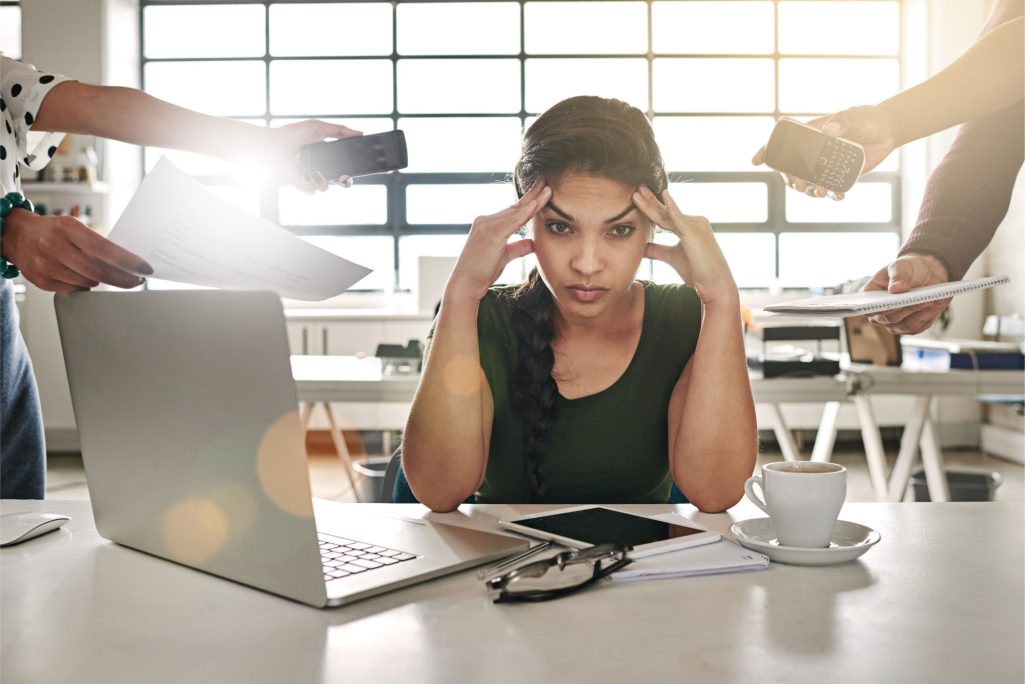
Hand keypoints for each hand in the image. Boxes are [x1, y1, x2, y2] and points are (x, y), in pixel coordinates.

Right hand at [1, 209, 150, 292]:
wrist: (16, 235)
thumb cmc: (51, 230)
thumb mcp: (73, 226)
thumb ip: (96, 242)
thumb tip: (127, 262)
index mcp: (66, 228)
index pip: (104, 248)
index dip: (127, 261)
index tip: (144, 268)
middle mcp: (53, 246)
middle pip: (98, 270)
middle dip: (122, 278)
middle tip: (136, 280)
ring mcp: (46, 265)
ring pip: (88, 281)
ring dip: (103, 280)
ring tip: (109, 275)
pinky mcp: (41, 281)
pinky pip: (74, 289)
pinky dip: (86, 284)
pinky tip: (86, 277)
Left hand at [257, 120, 362, 192]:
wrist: (270, 145)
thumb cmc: (291, 134)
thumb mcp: (318, 127)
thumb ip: (339, 130)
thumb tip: (359, 133)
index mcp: (325, 152)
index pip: (343, 161)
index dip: (350, 165)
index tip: (357, 165)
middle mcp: (318, 165)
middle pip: (338, 177)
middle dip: (343, 178)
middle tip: (344, 176)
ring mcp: (310, 175)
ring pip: (326, 185)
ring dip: (325, 180)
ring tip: (317, 172)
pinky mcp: (301, 184)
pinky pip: (312, 190)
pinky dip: (311, 184)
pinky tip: (306, 175)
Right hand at [445, 182, 550, 301]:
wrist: (465, 285)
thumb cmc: (482, 273)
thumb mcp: (504, 257)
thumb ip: (518, 248)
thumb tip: (532, 243)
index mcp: (487, 225)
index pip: (513, 211)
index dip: (528, 202)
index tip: (541, 192)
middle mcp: (485, 221)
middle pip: (515, 207)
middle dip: (532, 194)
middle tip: (546, 181)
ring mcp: (487, 226)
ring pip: (516, 211)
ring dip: (534, 200)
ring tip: (548, 189)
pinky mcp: (491, 234)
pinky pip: (513, 221)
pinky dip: (526, 212)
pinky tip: (537, 204)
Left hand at [632, 186, 736, 305]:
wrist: (714, 284)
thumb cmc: (697, 272)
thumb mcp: (671, 257)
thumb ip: (657, 250)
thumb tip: (642, 247)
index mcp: (688, 227)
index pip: (665, 216)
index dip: (650, 208)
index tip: (636, 198)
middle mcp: (693, 222)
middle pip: (665, 211)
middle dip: (649, 201)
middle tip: (635, 188)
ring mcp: (695, 225)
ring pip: (667, 215)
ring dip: (651, 204)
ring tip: (637, 193)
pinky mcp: (695, 231)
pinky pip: (679, 218)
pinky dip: (671, 207)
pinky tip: (664, 195)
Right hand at [751, 105, 897, 199]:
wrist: (890, 130)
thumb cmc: (869, 117)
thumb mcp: (856, 115)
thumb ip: (843, 120)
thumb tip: (828, 131)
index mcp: (811, 136)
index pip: (783, 144)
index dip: (767, 152)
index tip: (756, 160)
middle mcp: (814, 153)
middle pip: (792, 170)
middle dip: (791, 181)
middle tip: (800, 186)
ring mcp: (826, 166)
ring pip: (809, 183)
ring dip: (810, 192)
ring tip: (822, 192)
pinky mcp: (841, 176)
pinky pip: (831, 189)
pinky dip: (832, 195)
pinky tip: (837, 196)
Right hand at [864, 253, 950, 333]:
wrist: (925, 273)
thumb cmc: (907, 269)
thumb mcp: (901, 266)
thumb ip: (897, 276)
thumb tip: (895, 289)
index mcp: (870, 298)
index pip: (871, 308)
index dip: (881, 308)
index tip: (894, 302)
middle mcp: (880, 314)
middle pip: (890, 318)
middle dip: (907, 308)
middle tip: (921, 299)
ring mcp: (895, 323)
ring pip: (906, 325)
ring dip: (921, 313)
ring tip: (932, 300)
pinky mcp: (910, 327)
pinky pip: (919, 327)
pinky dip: (930, 315)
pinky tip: (938, 303)